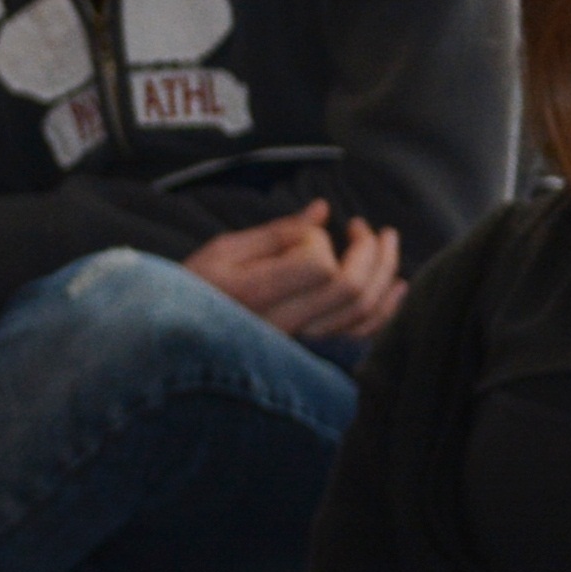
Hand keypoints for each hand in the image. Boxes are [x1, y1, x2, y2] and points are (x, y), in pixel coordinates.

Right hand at [189, 203, 406, 343]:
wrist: (173, 350)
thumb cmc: (192, 291)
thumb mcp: (222, 252)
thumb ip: (277, 231)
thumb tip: (322, 210)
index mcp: (252, 297)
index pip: (318, 265)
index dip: (320, 243)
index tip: (303, 235)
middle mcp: (280, 329)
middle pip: (351, 289)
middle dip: (370, 250)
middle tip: (364, 228)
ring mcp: (299, 350)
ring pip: (364, 314)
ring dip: (387, 273)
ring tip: (387, 243)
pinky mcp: (312, 361)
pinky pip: (362, 338)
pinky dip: (386, 310)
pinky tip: (397, 286)